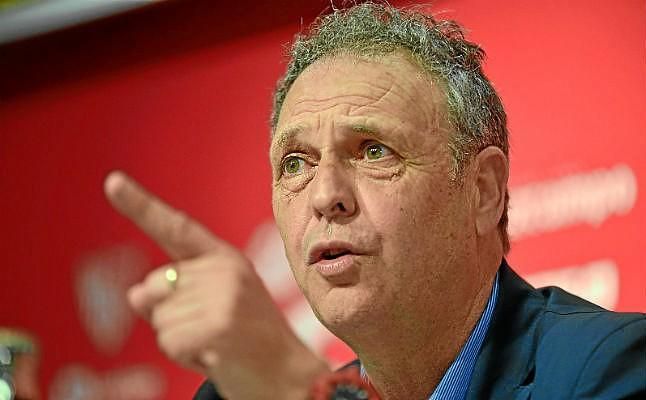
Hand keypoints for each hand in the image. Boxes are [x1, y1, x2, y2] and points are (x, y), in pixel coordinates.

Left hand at [104, 171, 328, 399]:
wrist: (289, 376)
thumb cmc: (247, 344)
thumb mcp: (207, 312)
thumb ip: (170, 296)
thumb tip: (135, 294)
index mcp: (224, 259)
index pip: (176, 229)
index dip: (140, 205)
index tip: (112, 181)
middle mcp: (226, 268)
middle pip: (153, 288)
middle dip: (170, 319)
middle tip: (212, 332)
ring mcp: (226, 293)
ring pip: (158, 319)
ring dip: (180, 341)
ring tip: (218, 345)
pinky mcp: (221, 322)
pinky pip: (169, 341)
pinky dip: (185, 357)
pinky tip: (217, 355)